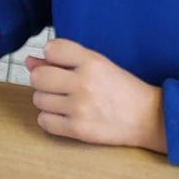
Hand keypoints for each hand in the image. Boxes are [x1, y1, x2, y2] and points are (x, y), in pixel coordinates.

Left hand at [25, 38, 166, 151]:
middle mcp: (84, 83)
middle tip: (57, 86)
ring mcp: (80, 107)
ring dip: (47, 101)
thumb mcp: (98, 65)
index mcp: (92, 62)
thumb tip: (30, 61)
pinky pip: (44, 121)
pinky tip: (65, 116)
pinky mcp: (78, 129)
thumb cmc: (121, 88)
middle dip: (43, 81)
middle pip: (38, 77)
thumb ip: (64, 60)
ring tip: (65, 102)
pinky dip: (50, 119)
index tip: (60, 64)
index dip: (50, 56)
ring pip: (39, 100)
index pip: (52, 49)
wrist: (148, 117)